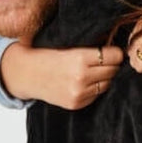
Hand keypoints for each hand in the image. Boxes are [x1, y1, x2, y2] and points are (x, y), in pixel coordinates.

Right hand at [1, 42, 123, 109]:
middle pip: (113, 70)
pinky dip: (94, 88)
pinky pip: (97, 94)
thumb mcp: (68, 44)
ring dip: (104, 77)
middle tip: (105, 59)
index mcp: (80, 58)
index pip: (114, 56)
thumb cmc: (47, 54)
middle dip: (111, 64)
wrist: (27, 73)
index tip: (112, 50)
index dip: (115, 52)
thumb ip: (91, 44)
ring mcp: (79, 93)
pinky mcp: (77, 104)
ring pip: (107, 83)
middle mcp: (81, 77)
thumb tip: (115, 39)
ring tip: (93, 70)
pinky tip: (84, 81)